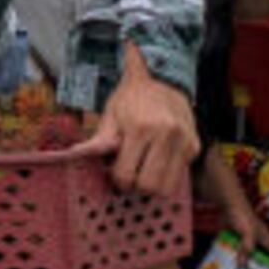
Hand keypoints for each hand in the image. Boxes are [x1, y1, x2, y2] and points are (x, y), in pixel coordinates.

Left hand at [97, 49, 200, 200]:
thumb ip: (97, 140)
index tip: (115, 171)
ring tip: (143, 171)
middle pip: (149, 186)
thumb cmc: (132, 100)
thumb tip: (73, 155)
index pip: (126, 175)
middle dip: (136, 186)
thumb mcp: (111, 115)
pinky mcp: (195, 147)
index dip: (117, 179)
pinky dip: (166, 177)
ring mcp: (184, 142)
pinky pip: (179, 178)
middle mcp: (166, 135)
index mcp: (141, 128)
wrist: (166, 80)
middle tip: (130, 174)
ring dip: (153, 186)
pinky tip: (158, 163)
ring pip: (167, 188)